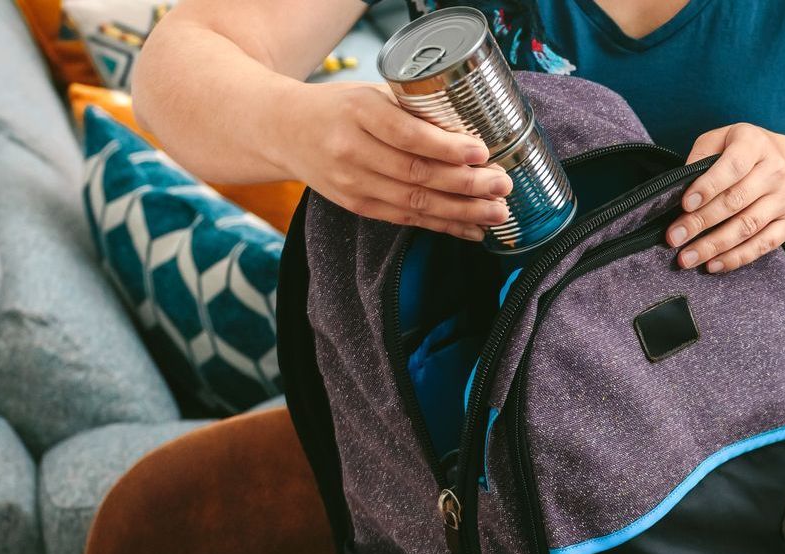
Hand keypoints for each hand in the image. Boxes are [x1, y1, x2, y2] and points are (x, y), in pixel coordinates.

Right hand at [278, 83, 511, 240]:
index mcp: (357, 113)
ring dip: (462, 211)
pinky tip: (472, 228)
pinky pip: (406, 219)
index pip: (408, 135)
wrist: (283, 130)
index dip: (447, 148)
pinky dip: (443, 225)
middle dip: (466, 184)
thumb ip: (412, 109)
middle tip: (502, 185)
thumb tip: (473, 127)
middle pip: (416, 174)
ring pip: (414, 202)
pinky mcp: (356, 205)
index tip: (482, 152)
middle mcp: (351, 150)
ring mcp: (351, 183)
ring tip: (497, 212)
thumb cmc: (338, 107)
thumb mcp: (369, 93)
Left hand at [666, 123, 784, 272]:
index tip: (685, 205)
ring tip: (688, 257)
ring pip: (748, 226)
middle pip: (736, 201)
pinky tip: (713, 264)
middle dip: (701, 222)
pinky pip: (763, 244)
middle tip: (674, 238)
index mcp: (754, 143)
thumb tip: (679, 189)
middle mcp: (776, 169)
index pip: (732, 167)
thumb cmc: (736, 153)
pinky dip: (737, 258)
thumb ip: (699, 158)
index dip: (708, 187)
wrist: (779, 162)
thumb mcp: (718, 142)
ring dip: (715, 246)